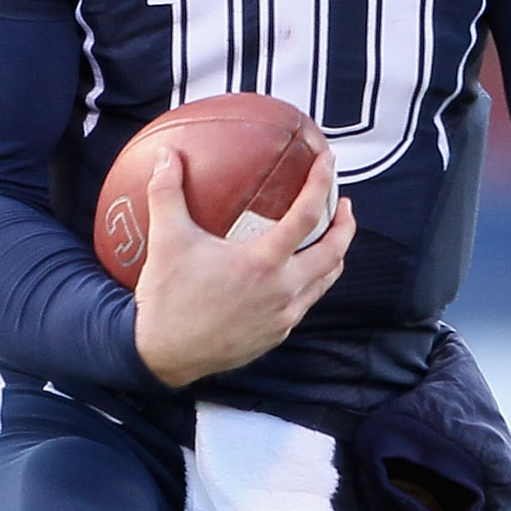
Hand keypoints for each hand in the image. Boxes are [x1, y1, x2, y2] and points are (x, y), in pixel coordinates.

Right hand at [131, 147, 353, 387]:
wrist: (164, 355)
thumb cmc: (167, 298)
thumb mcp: (167, 240)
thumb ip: (167, 193)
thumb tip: (167, 154)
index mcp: (262, 262)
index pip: (307, 215)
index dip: (322, 183)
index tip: (329, 162)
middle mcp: (283, 289)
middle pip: (333, 253)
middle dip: (345, 226)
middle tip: (344, 206)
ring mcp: (283, 315)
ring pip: (325, 282)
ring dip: (333, 256)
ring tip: (329, 239)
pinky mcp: (276, 335)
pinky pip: (304, 304)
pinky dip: (310, 283)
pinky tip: (295, 276)